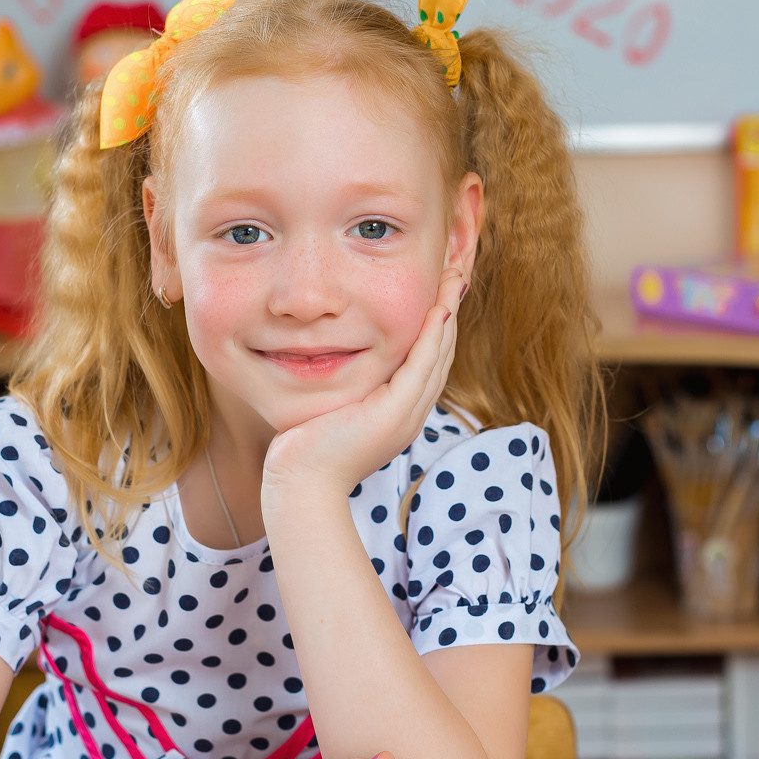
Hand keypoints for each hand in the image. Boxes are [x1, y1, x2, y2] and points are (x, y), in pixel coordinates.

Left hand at [261, 268, 462, 505]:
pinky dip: (433, 336)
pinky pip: (422, 366)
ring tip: (455, 279)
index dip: (437, 323)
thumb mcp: (332, 408)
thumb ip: (345, 386)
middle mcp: (411, 414)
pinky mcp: (396, 414)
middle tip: (456, 273)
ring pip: (439, 355)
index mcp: (400, 413)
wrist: (302, 485)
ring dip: (448, 314)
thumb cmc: (305, 451)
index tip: (439, 289)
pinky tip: (438, 308)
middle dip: (449, 311)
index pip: (427, 360)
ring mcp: (407, 415)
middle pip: (442, 353)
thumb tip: (334, 358)